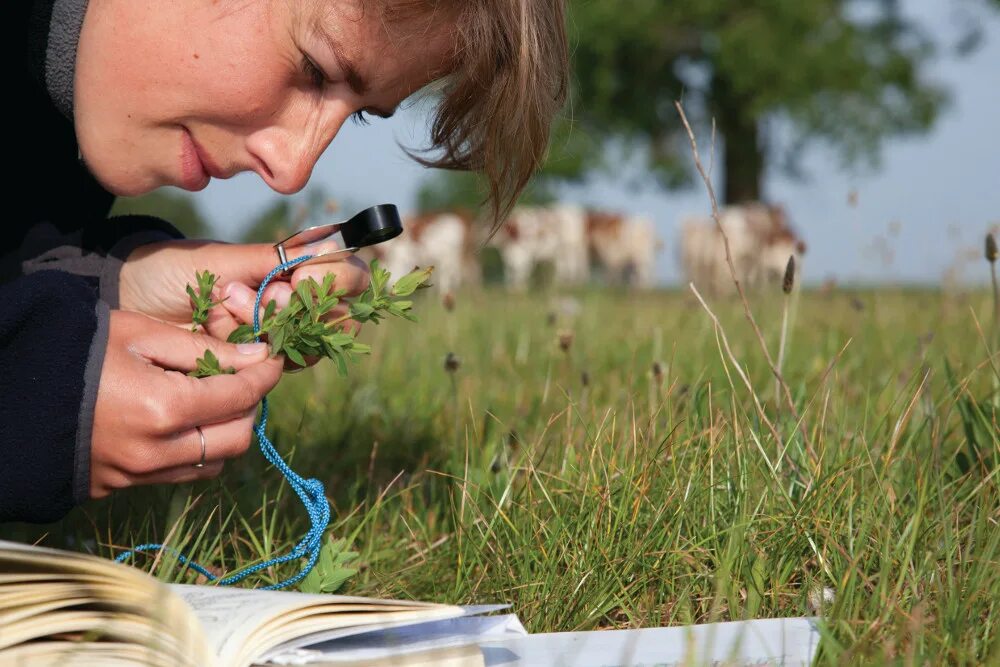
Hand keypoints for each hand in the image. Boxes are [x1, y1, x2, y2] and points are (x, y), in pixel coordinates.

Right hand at [90, 310, 283, 497]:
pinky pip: (180, 474)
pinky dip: (195, 450)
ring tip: (211, 400)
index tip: (272, 361)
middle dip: (249, 407)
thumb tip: (256, 357)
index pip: (240, 397)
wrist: (10, 395)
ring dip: (225, 433)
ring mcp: (137, 475)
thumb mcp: (139, 334)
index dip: (265, 376)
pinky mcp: (121, 487)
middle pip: (237, 438)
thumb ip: (204, 349)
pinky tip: (181, 422)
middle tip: (241, 379)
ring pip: (213, 463)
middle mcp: (156, 452)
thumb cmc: (75, 350)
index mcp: (163, 409)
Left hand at [117, 240, 370, 344]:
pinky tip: (215, 329)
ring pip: (307, 345)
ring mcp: (274, 339)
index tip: (304, 275)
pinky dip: (247, 350)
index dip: (340, 279)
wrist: (126, 303)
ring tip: (227, 306)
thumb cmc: (171, 270)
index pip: (349, 277)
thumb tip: (329, 245)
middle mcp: (293, 306)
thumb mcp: (223, 259)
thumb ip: (275, 260)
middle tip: (266, 293)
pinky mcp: (251, 369)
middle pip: (337, 317)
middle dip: (302, 306)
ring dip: (269, 326)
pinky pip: (273, 368)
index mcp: (293, 271)